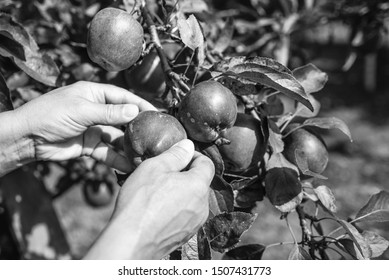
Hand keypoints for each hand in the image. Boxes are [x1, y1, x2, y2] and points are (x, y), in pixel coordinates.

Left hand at [13, 81, 155, 171]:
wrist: (27, 138)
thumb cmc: (51, 115)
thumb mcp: (82, 111)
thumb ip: (110, 113)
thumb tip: (135, 111)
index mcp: (94, 94)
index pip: (123, 97)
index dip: (140, 104)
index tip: (156, 113)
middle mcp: (96, 110)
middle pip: (123, 118)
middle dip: (138, 127)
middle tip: (156, 135)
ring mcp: (94, 129)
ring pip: (117, 138)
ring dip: (130, 145)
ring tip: (146, 153)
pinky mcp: (90, 146)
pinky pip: (107, 153)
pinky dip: (117, 159)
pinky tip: (129, 165)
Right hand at [85, 139, 214, 258]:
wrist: (131, 241)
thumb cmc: (140, 202)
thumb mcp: (155, 167)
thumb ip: (175, 154)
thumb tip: (188, 146)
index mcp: (198, 185)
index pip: (207, 164)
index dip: (194, 156)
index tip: (179, 156)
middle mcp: (202, 205)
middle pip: (200, 182)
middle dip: (185, 175)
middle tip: (163, 174)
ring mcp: (195, 223)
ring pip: (192, 200)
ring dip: (180, 193)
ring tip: (157, 193)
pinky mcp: (186, 235)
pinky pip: (186, 216)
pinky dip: (176, 209)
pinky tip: (157, 210)